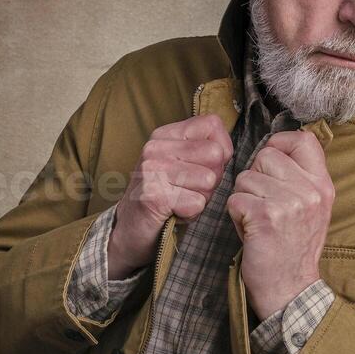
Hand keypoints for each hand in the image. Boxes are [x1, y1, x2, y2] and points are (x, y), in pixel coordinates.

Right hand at [107, 114, 232, 278]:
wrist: (129, 228)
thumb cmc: (164, 196)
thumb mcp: (182, 164)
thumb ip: (204, 151)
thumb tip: (226, 151)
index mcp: (165, 135)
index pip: (212, 124)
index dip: (222, 149)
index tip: (206, 166)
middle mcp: (155, 147)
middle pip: (215, 154)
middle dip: (213, 178)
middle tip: (191, 189)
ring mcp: (152, 170)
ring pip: (209, 180)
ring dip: (202, 198)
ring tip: (181, 200)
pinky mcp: (153, 196)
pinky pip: (196, 203)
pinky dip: (191, 213)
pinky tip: (174, 212)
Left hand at [227, 130, 332, 319]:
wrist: (291, 289)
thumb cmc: (293, 248)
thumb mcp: (312, 209)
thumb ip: (299, 179)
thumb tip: (272, 149)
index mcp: (322, 185)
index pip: (304, 139)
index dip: (280, 143)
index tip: (271, 161)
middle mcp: (310, 190)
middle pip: (266, 155)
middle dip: (255, 177)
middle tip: (263, 204)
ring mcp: (289, 202)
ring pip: (245, 178)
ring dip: (243, 199)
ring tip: (258, 221)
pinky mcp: (266, 216)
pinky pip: (235, 199)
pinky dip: (235, 216)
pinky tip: (250, 231)